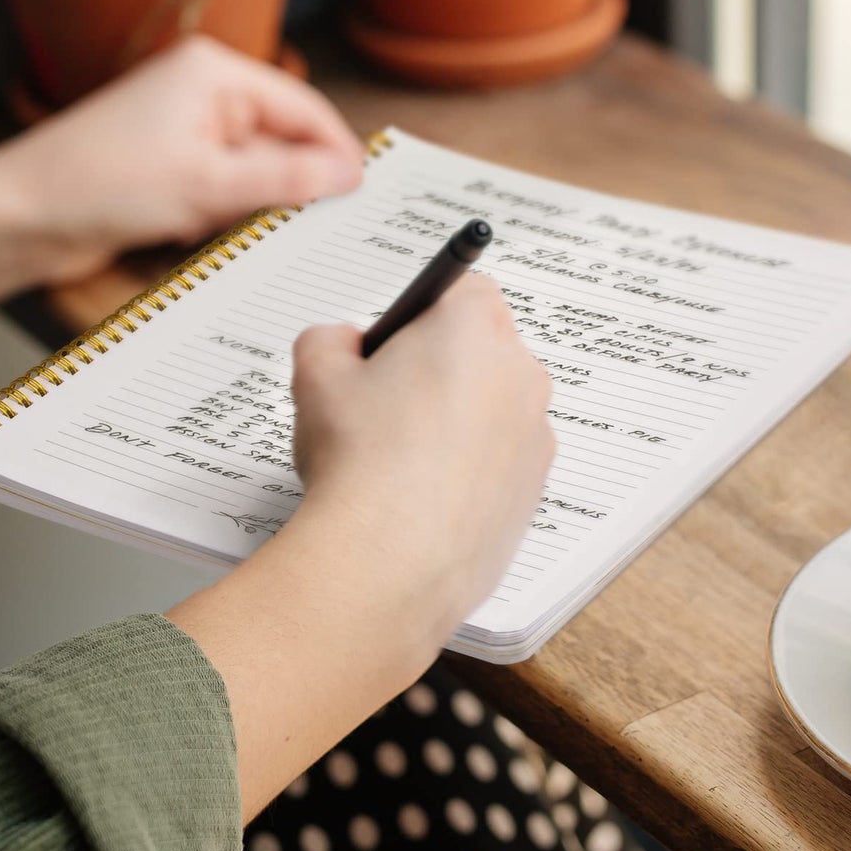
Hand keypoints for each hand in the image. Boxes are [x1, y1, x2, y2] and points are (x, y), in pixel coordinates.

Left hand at [0, 35, 365, 284]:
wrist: (17, 220)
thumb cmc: (96, 185)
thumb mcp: (207, 184)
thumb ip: (286, 178)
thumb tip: (347, 174)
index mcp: (213, 73)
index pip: (303, 108)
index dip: (336, 153)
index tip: (364, 195)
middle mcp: (202, 95)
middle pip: (282, 140)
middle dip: (294, 185)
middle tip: (320, 227)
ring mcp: (185, 133)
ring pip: (254, 173)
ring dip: (256, 206)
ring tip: (250, 232)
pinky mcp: (170, 170)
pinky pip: (225, 192)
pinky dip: (227, 217)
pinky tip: (209, 236)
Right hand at [166, 274, 552, 814]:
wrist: (388, 563)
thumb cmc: (358, 459)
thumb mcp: (315, 373)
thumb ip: (330, 340)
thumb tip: (346, 347)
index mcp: (475, 327)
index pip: (464, 287)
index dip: (422, 311)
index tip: (391, 341)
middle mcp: (520, 374)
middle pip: (481, 350)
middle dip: (437, 367)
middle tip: (381, 403)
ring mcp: (535, 437)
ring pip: (491, 411)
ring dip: (454, 423)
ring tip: (393, 462)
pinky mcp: (533, 494)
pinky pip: (498, 465)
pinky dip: (466, 474)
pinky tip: (416, 501)